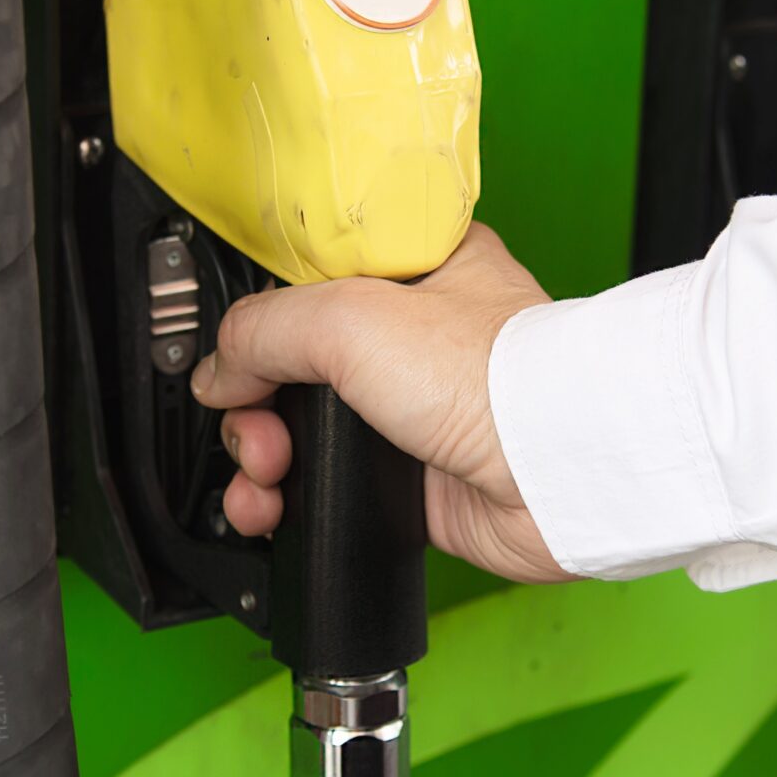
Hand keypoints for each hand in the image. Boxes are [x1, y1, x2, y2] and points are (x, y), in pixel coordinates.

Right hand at [191, 223, 571, 583]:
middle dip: (254, 402)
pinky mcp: (413, 479)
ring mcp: (413, 412)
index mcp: (415, 269)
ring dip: (262, 456)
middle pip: (294, 363)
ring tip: (264, 475)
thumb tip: (219, 369)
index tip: (235, 349)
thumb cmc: (499, 378)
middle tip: (254, 425)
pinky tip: (275, 507)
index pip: (310, 279)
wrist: (558, 473)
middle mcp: (416, 338)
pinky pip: (327, 487)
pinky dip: (291, 501)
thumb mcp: (353, 316)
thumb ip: (266, 328)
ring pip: (304, 430)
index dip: (265, 316)